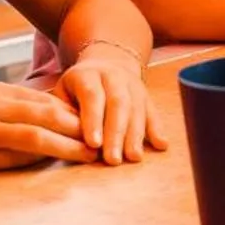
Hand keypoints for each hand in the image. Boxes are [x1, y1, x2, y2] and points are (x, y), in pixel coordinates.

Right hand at [0, 80, 97, 175]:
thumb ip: (1, 101)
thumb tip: (36, 110)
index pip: (42, 99)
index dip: (72, 110)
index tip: (95, 119)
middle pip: (47, 114)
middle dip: (79, 126)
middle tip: (104, 136)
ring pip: (35, 136)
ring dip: (67, 146)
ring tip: (89, 154)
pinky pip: (12, 158)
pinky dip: (37, 161)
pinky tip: (54, 165)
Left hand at [54, 50, 169, 164]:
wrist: (106, 64)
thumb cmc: (77, 88)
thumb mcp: (62, 93)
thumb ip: (62, 114)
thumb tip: (65, 140)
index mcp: (88, 74)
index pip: (92, 96)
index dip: (93, 119)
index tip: (93, 144)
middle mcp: (113, 76)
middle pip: (118, 104)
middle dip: (116, 133)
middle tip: (113, 159)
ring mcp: (133, 85)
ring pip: (137, 109)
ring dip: (136, 135)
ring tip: (133, 157)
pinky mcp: (147, 95)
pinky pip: (153, 112)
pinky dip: (157, 129)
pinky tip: (161, 145)